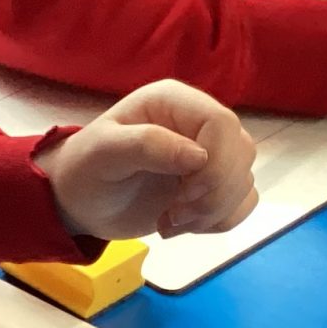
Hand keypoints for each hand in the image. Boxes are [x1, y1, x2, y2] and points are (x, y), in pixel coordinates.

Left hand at [41, 81, 257, 239]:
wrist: (83, 203)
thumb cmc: (86, 170)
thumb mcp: (105, 153)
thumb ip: (148, 146)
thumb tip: (198, 156)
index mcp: (174, 102)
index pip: (222, 124)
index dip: (215, 163)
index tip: (184, 192)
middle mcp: (198, 124)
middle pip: (241, 152)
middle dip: (213, 194)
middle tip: (173, 214)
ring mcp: (210, 155)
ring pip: (243, 180)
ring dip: (212, 212)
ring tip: (170, 221)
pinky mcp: (213, 185)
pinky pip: (242, 202)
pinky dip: (218, 221)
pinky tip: (183, 224)